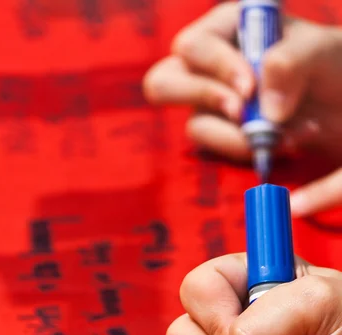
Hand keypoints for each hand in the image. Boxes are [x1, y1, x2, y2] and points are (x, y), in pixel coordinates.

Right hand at [144, 2, 341, 215]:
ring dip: (238, 137)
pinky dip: (251, 152)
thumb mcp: (321, 51)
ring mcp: (212, 106)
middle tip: (241, 113)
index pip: (193, 47)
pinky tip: (287, 144)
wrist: (341, 104)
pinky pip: (218, 151)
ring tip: (284, 136)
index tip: (249, 89)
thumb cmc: (330, 65)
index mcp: (226, 29)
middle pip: (164, 84)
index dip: (216, 68)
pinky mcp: (224, 136)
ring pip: (195, 127)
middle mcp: (210, 67)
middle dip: (201, 99)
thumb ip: (292, 61)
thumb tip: (262, 101)